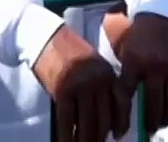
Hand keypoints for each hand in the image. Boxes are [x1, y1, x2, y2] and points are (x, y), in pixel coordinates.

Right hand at [33, 25, 127, 141]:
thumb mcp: (93, 65)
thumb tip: (106, 118)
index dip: (121, 122)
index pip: (121, 102)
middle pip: (104, 116)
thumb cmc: (69, 52)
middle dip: (100, 136)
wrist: (46, 36)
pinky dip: (67, 136)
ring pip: (86, 122)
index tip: (119, 135)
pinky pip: (67, 119)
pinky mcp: (63, 89)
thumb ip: (102, 85)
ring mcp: (81, 84)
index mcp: (108, 72)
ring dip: (85, 140)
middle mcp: (98, 79)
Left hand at [116, 13, 167, 133]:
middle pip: (153, 101)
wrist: (162, 12)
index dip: (125, 114)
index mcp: (134, 61)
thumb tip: (122, 100)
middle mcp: (154, 65)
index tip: (123, 130)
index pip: (127, 94)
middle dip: (151, 120)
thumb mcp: (123, 48)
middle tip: (149, 130)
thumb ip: (124, 72)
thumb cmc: (138, 33)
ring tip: (163, 125)